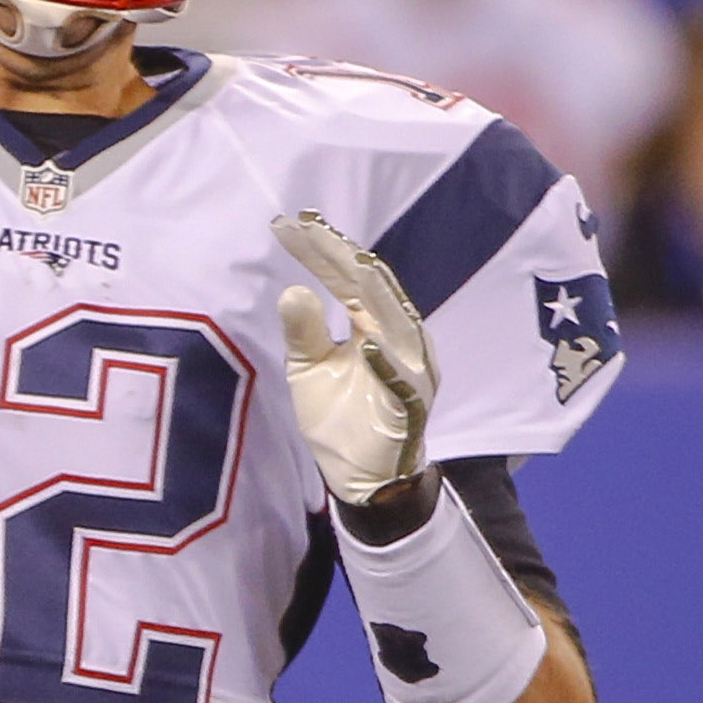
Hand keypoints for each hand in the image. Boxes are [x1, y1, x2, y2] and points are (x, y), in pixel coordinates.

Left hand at [271, 210, 436, 504]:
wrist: (363, 476)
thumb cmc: (340, 416)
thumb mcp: (309, 369)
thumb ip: (304, 332)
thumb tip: (293, 289)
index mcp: (373, 325)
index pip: (348, 280)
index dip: (322, 253)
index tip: (292, 226)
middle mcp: (398, 338)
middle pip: (371, 289)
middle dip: (342, 258)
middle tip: (311, 228)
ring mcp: (410, 370)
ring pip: (396, 324)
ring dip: (375, 296)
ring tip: (350, 264)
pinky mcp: (410, 406)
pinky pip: (401, 383)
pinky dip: (387, 365)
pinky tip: (367, 345)